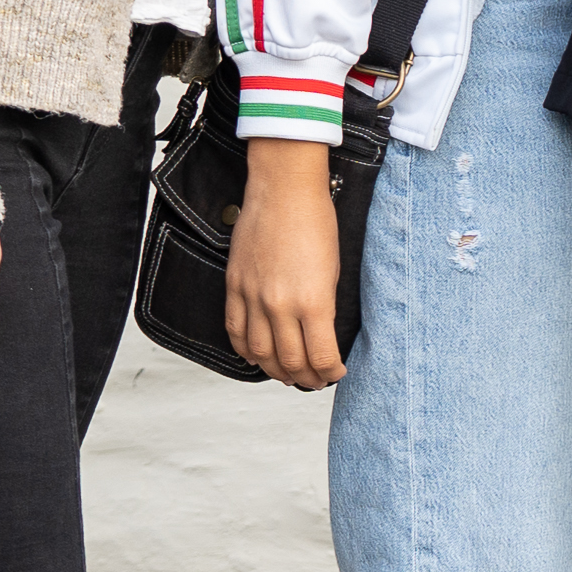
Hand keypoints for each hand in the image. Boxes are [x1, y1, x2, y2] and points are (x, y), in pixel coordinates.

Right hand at [226, 141, 348, 389]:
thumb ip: (324, 306)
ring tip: (288, 374)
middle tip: (315, 381)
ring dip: (275, 370)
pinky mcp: (234, 286)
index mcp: (313, 301)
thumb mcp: (334, 270)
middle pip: (289, 361)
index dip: (329, 372)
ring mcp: (253, 297)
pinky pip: (235, 330)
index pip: (320, 356)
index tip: (336, 372)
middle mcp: (280, 305)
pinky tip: (257, 357)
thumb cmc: (317, 223)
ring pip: (259, 353)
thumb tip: (322, 335)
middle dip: (305, 378)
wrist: (283, 190)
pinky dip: (245, 350)